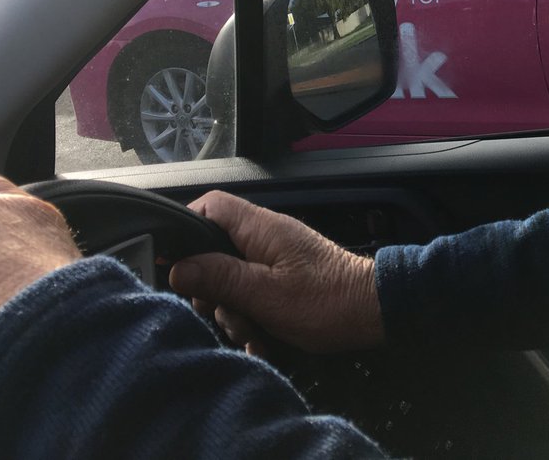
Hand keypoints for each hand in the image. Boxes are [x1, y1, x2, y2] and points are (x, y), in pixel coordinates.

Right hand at [169, 191, 382, 354]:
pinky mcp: (281, 281)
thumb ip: (220, 278)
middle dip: (211, 289)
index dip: (187, 229)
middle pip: (213, 251)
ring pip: (230, 280)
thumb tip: (178, 268)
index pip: (210, 206)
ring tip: (252, 333)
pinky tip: (261, 341)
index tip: (176, 264)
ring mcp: (273, 259)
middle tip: (225, 312)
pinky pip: (250, 295)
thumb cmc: (327, 300)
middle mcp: (265, 237)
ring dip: (233, 312)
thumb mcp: (265, 294)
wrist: (372, 314)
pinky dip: (251, 318)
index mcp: (260, 228)